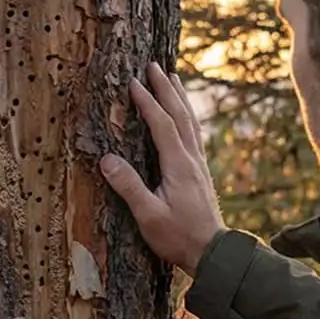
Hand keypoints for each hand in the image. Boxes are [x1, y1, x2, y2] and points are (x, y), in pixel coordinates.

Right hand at [101, 62, 223, 274]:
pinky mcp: (200, 173)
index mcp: (178, 165)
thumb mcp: (149, 216)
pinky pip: (194, 134)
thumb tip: (106, 159)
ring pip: (190, 122)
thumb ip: (129, 187)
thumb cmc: (178, 237)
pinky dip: (187, 116)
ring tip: (172, 77)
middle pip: (180, 115)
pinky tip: (184, 115)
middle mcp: (192, 159)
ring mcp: (199, 165)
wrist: (213, 254)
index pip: (162, 124)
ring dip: (179, 98)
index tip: (133, 81)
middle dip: (166, 88)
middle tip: (154, 65)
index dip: (147, 102)